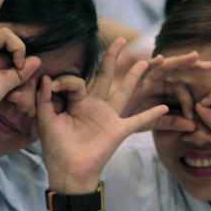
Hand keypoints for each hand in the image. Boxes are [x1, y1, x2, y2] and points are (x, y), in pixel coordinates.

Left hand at [38, 38, 169, 191]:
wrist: (68, 171)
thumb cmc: (56, 148)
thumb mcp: (46, 120)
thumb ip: (45, 98)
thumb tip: (47, 77)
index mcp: (77, 102)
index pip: (76, 81)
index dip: (64, 81)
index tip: (53, 86)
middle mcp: (95, 106)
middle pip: (106, 76)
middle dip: (113, 58)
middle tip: (121, 39)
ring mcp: (109, 117)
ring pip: (124, 91)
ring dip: (135, 76)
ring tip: (145, 61)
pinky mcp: (118, 130)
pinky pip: (138, 120)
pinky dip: (151, 114)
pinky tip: (165, 107)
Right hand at [113, 50, 210, 127]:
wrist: (106, 125)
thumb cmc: (126, 122)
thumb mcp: (152, 122)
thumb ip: (171, 122)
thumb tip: (193, 126)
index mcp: (159, 90)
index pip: (179, 88)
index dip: (188, 100)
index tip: (192, 116)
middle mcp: (152, 81)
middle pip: (175, 71)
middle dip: (192, 67)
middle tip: (210, 66)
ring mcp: (141, 78)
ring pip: (163, 66)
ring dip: (178, 60)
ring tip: (194, 56)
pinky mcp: (129, 80)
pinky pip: (141, 70)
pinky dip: (150, 64)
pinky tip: (160, 59)